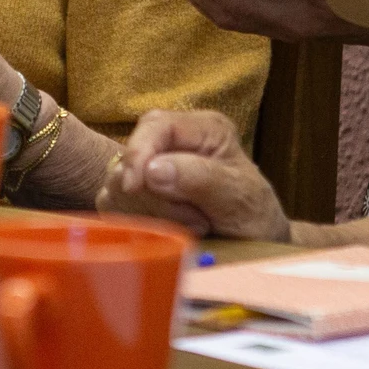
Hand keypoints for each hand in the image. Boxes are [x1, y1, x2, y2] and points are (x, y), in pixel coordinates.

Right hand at [96, 110, 289, 241]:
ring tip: (193, 224)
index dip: (139, 152)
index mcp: (203, 128)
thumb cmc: (252, 214)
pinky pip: (114, 207)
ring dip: (152, 214)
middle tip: (198, 219)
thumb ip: (200, 178)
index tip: (135, 185)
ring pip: (117, 185)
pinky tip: (170, 231)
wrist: (253, 243)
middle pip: (132, 158)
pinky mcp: (137, 195)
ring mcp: (151, 168)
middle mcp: (173, 142)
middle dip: (157, 196)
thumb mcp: (238, 196)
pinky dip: (139, 224)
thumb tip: (152, 170)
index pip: (155, 124)